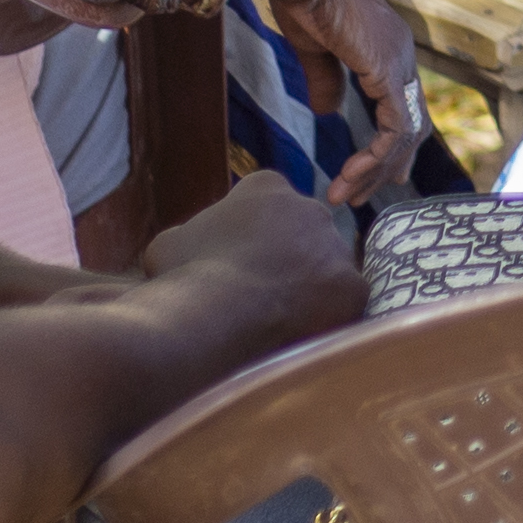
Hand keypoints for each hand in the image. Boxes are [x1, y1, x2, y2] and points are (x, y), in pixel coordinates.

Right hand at [137, 167, 365, 327]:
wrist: (216, 313)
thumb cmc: (186, 275)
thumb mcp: (168, 243)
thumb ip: (189, 234)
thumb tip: (188, 243)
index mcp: (266, 187)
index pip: (266, 203)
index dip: (250, 235)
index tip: (236, 262)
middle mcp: (310, 207)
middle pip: (302, 233)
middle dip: (286, 258)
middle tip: (260, 293)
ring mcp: (336, 246)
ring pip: (326, 268)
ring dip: (308, 288)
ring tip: (279, 319)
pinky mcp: (353, 286)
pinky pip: (344, 304)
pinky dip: (326, 319)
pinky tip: (300, 335)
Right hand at [208, 0, 426, 203]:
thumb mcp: (315, 49)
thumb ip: (327, 80)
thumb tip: (328, 112)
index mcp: (387, 47)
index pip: (401, 103)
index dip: (390, 141)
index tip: (371, 171)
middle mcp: (402, 56)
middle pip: (411, 124)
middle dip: (390, 164)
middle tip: (367, 194)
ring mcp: (400, 63)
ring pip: (404, 134)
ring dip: (375, 169)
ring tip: (347, 195)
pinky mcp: (389, 72)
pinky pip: (394, 129)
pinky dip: (374, 158)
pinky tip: (350, 174)